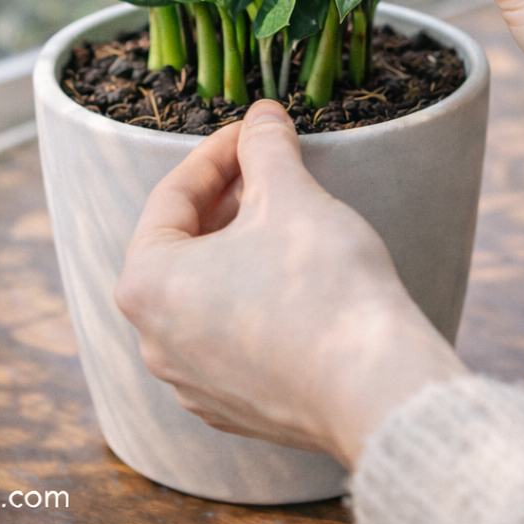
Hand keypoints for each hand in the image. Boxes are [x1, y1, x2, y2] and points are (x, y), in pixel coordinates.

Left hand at [115, 100, 464, 468]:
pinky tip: (294, 281)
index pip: (174, 195)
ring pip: (206, 292)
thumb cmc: (322, 286)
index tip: (254, 131)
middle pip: (184, 245)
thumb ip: (266, 146)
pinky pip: (231, 336)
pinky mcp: (235, 408)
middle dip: (227, 199)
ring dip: (239, 248)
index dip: (218, 152)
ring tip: (285, 219)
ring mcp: (193, 382)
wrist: (377, 390)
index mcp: (147, 284)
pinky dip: (252, 299)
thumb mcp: (290, 194)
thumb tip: (262, 116)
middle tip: (269, 168)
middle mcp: (155, 340)